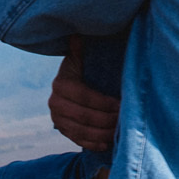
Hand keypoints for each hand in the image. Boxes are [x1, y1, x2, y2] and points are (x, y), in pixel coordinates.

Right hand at [49, 38, 119, 152]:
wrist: (69, 89)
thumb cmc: (81, 71)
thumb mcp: (79, 59)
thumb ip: (79, 50)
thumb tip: (77, 35)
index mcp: (60, 85)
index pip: (84, 96)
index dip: (104, 103)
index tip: (121, 104)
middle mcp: (55, 104)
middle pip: (84, 116)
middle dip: (106, 120)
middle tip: (124, 120)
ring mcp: (58, 120)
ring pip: (82, 131)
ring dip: (102, 133)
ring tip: (119, 132)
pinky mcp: (64, 132)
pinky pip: (78, 141)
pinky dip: (94, 144)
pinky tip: (108, 143)